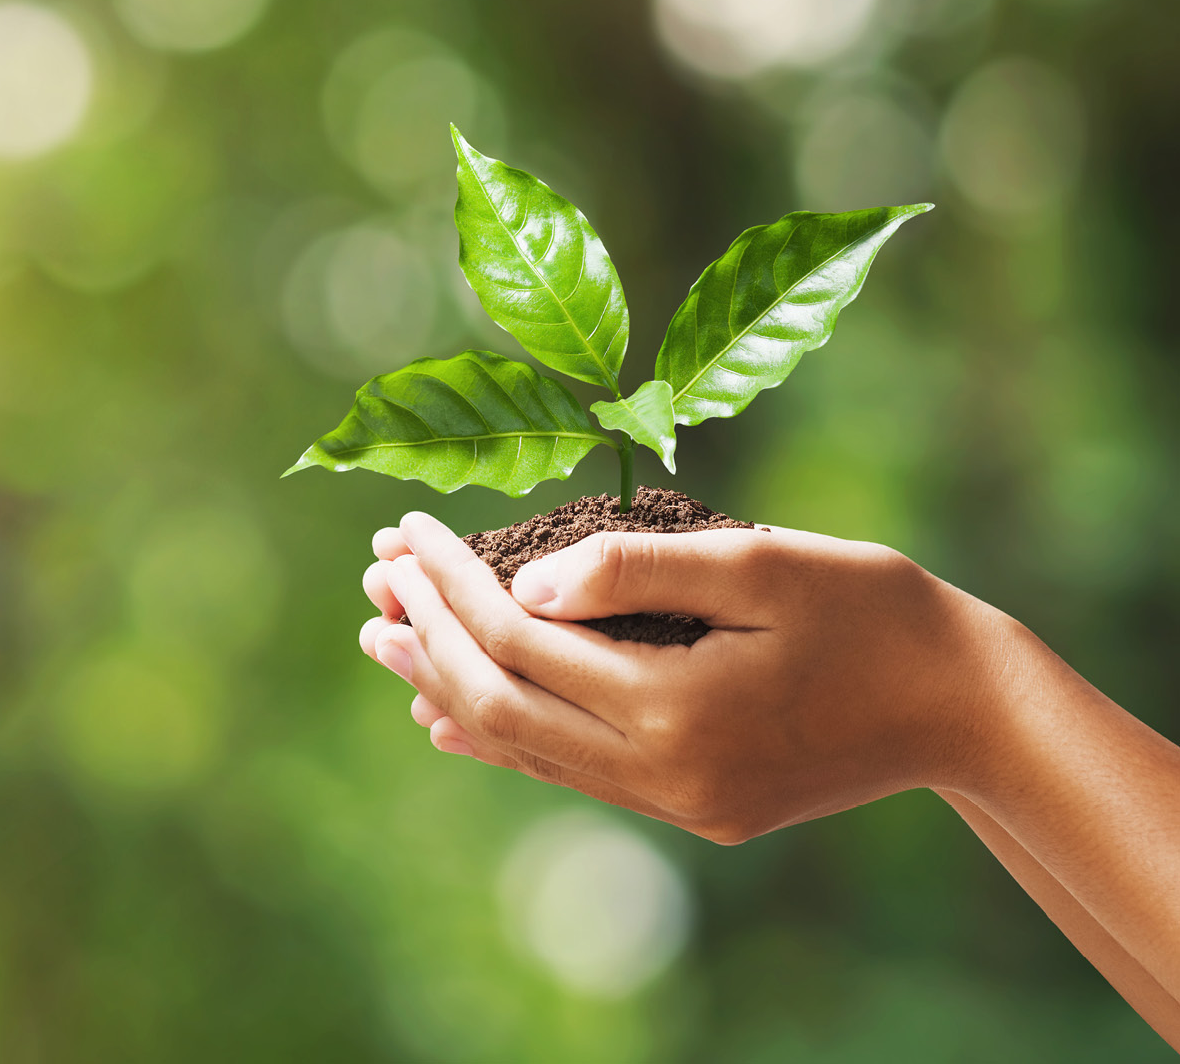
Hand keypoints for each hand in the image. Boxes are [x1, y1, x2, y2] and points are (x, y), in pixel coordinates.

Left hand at [358, 512, 1023, 843]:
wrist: (963, 707)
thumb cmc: (872, 612)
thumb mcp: (760, 563)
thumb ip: (635, 569)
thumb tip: (522, 580)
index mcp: (675, 710)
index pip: (519, 639)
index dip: (449, 583)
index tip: (405, 529)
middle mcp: (661, 775)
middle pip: (501, 703)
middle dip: (428, 636)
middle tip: (372, 580)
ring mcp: (674, 802)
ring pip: (526, 746)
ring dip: (448, 687)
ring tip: (387, 638)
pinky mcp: (691, 807)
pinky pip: (569, 773)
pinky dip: (504, 735)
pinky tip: (452, 716)